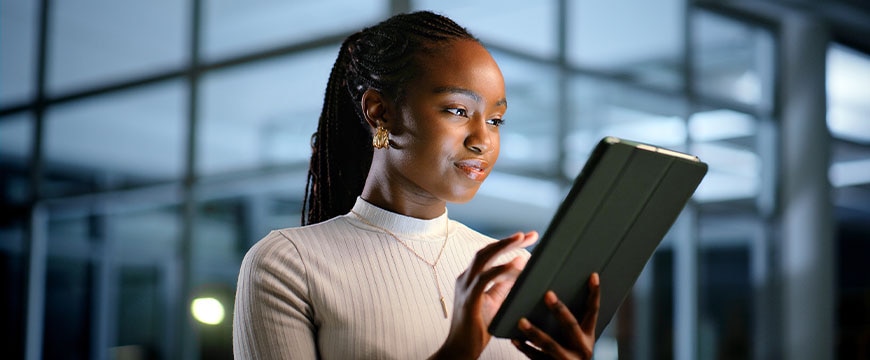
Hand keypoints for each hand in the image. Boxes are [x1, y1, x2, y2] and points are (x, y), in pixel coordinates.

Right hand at [431, 231, 537, 359]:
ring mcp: (466, 287)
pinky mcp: (469, 299)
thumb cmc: (477, 328)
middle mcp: (466, 279)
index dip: (508, 244)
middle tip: (529, 235)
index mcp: (471, 278)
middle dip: (508, 241)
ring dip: (503, 247)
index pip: (490, 254)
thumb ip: (503, 286)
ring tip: (522, 239)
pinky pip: (485, 278)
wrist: (461, 350)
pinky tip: (515, 264)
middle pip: (486, 251)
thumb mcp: (494, 302)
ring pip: (483, 258)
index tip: (528, 237)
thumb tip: (520, 271)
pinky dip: (501, 269)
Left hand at [512, 273, 600, 359]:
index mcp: (588, 337)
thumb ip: (569, 323)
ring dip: (534, 332)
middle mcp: (582, 349)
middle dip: (559, 310)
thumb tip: (549, 293)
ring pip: (550, 345)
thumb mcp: (576, 340)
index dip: (594, 294)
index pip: (593, 311)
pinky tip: (515, 339)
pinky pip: (536, 358)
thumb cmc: (569, 353)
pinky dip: (525, 348)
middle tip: (548, 294)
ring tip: (521, 321)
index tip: (593, 275)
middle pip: (571, 326)